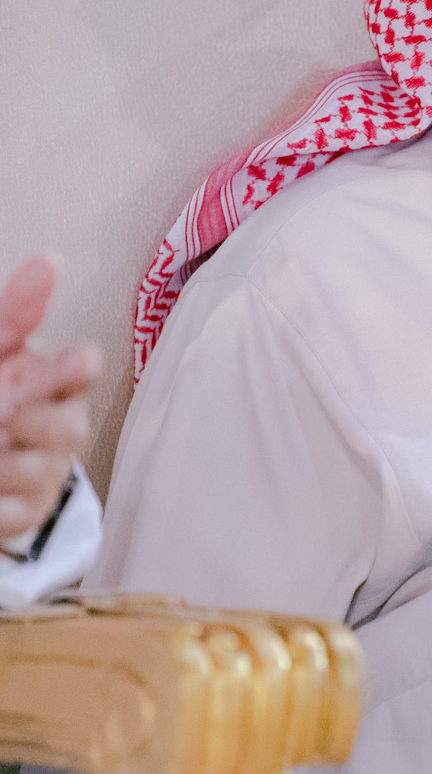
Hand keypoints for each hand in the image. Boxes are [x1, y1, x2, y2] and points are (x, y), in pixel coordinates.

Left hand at [0, 257, 98, 541]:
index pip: (75, 372)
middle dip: (41, 422)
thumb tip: (49, 261)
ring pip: (41, 471)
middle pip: (69, 429)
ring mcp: (44, 473)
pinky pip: (18, 512)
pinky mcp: (28, 512)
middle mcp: (56, 427)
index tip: (81, 359)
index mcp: (51, 381)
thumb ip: (17, 316)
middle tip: (11, 415)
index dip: (75, 369)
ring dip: (5, 462)